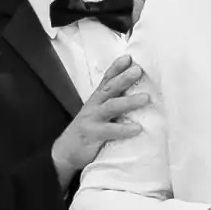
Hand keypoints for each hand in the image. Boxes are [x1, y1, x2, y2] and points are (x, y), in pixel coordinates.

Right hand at [51, 55, 148, 187]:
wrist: (64, 152)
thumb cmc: (88, 131)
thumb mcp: (98, 114)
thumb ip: (112, 104)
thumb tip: (136, 95)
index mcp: (96, 100)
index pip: (106, 80)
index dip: (116, 68)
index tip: (129, 57)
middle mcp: (93, 106)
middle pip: (109, 89)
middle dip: (123, 78)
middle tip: (138, 70)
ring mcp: (92, 120)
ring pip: (110, 107)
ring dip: (128, 101)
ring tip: (146, 98)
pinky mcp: (92, 135)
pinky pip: (109, 131)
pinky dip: (123, 129)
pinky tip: (137, 128)